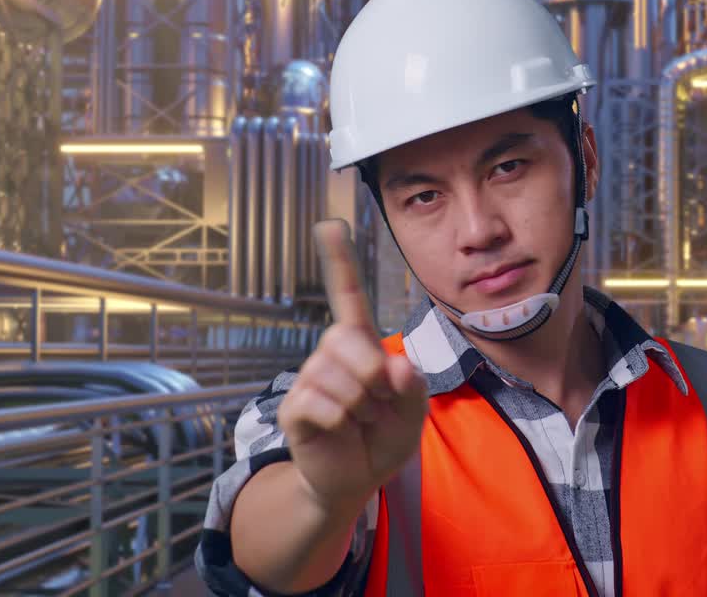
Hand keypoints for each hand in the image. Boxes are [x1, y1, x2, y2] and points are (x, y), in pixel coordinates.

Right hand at [278, 220, 428, 508]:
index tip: (328, 225)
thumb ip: (413, 388)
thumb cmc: (383, 437)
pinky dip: (340, 422)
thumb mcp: (413, 413)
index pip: (348, 297)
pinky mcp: (293, 407)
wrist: (356, 480)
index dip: (339, 262)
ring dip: (360, 407)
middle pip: (348, 339)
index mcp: (361, 345)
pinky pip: (320, 404)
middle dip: (373, 376)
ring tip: (358, 421)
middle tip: (376, 405)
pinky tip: (339, 431)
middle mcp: (330, 354)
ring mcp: (309, 380)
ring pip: (337, 377)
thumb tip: (395, 367)